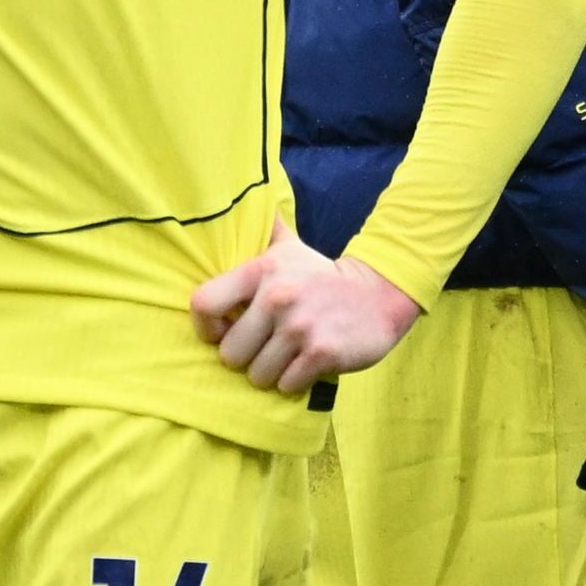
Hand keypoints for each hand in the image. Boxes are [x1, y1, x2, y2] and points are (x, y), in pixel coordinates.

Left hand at [191, 230, 423, 393]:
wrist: (380, 294)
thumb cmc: (323, 276)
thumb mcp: (291, 248)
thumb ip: (262, 230)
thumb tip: (243, 200)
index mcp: (262, 271)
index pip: (204, 304)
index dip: (206, 327)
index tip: (223, 332)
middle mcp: (277, 298)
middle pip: (231, 354)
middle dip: (246, 358)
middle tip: (265, 350)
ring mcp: (300, 328)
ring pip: (258, 375)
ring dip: (271, 373)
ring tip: (286, 358)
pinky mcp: (322, 354)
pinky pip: (287, 385)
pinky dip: (294, 383)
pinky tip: (305, 366)